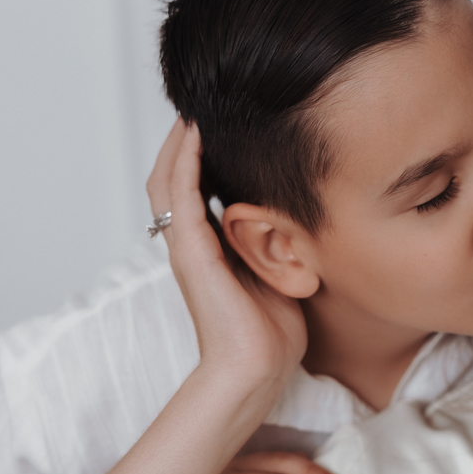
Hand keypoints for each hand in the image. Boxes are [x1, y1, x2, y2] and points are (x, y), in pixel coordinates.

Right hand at [148, 120, 306, 391]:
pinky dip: (186, 159)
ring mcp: (186, 246)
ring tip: (195, 105)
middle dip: (184, 139)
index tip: (223, 123)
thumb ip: (279, 245)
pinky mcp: (191, 251)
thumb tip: (304, 220)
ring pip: (168, 178)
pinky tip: (197, 130)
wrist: (256, 370)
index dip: (202, 155)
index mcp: (209, 249)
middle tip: (200, 103)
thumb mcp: (279, 275)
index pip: (195, 189)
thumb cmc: (272, 334)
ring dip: (180, 140)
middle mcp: (190, 243)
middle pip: (172, 177)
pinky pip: (181, 194)